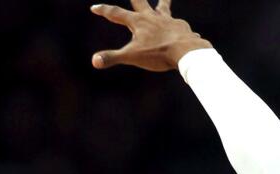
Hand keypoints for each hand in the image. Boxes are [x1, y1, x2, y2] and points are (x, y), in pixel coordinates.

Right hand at [90, 0, 211, 71]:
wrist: (186, 51)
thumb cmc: (158, 54)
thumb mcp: (132, 57)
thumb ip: (112, 58)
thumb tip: (94, 61)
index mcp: (138, 22)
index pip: (116, 14)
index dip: (104, 10)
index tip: (94, 8)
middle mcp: (152, 17)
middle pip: (140, 2)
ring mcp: (168, 20)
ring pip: (163, 7)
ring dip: (163, 2)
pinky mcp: (181, 27)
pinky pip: (179, 25)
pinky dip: (179, 27)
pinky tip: (182, 30)